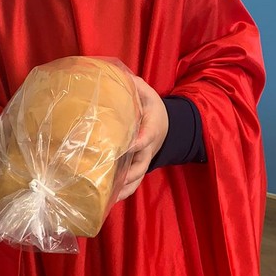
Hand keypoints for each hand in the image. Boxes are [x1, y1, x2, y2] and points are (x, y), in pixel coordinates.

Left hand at [117, 76, 168, 201]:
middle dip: (130, 173)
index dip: (138, 142)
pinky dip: (124, 191)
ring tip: (111, 197)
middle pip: (142, 164)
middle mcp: (149, 147)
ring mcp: (144, 159)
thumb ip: (135, 86)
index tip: (128, 146)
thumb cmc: (153, 109)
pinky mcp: (138, 167)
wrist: (167, 125)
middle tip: (115, 180)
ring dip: (126, 187)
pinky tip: (109, 199)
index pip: (147, 136)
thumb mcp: (148, 93)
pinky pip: (133, 182)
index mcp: (152, 127)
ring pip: (138, 177)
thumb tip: (119, 77)